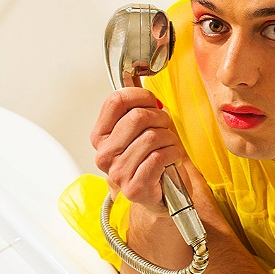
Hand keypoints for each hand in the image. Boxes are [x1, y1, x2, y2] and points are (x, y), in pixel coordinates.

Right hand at [91, 88, 186, 214]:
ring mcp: (118, 173)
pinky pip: (160, 157)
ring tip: (169, 146)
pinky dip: (173, 154)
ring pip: (152, 137)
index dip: (141, 96)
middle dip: (161, 118)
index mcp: (100, 136)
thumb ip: (135, 107)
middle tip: (166, 128)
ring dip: (170, 139)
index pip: (115, 101)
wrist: (165, 195)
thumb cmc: (154, 161)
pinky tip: (172, 159)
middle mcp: (104, 155)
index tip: (153, 102)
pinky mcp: (135, 187)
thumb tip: (136, 78)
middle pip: (137, 117)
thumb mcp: (141, 130)